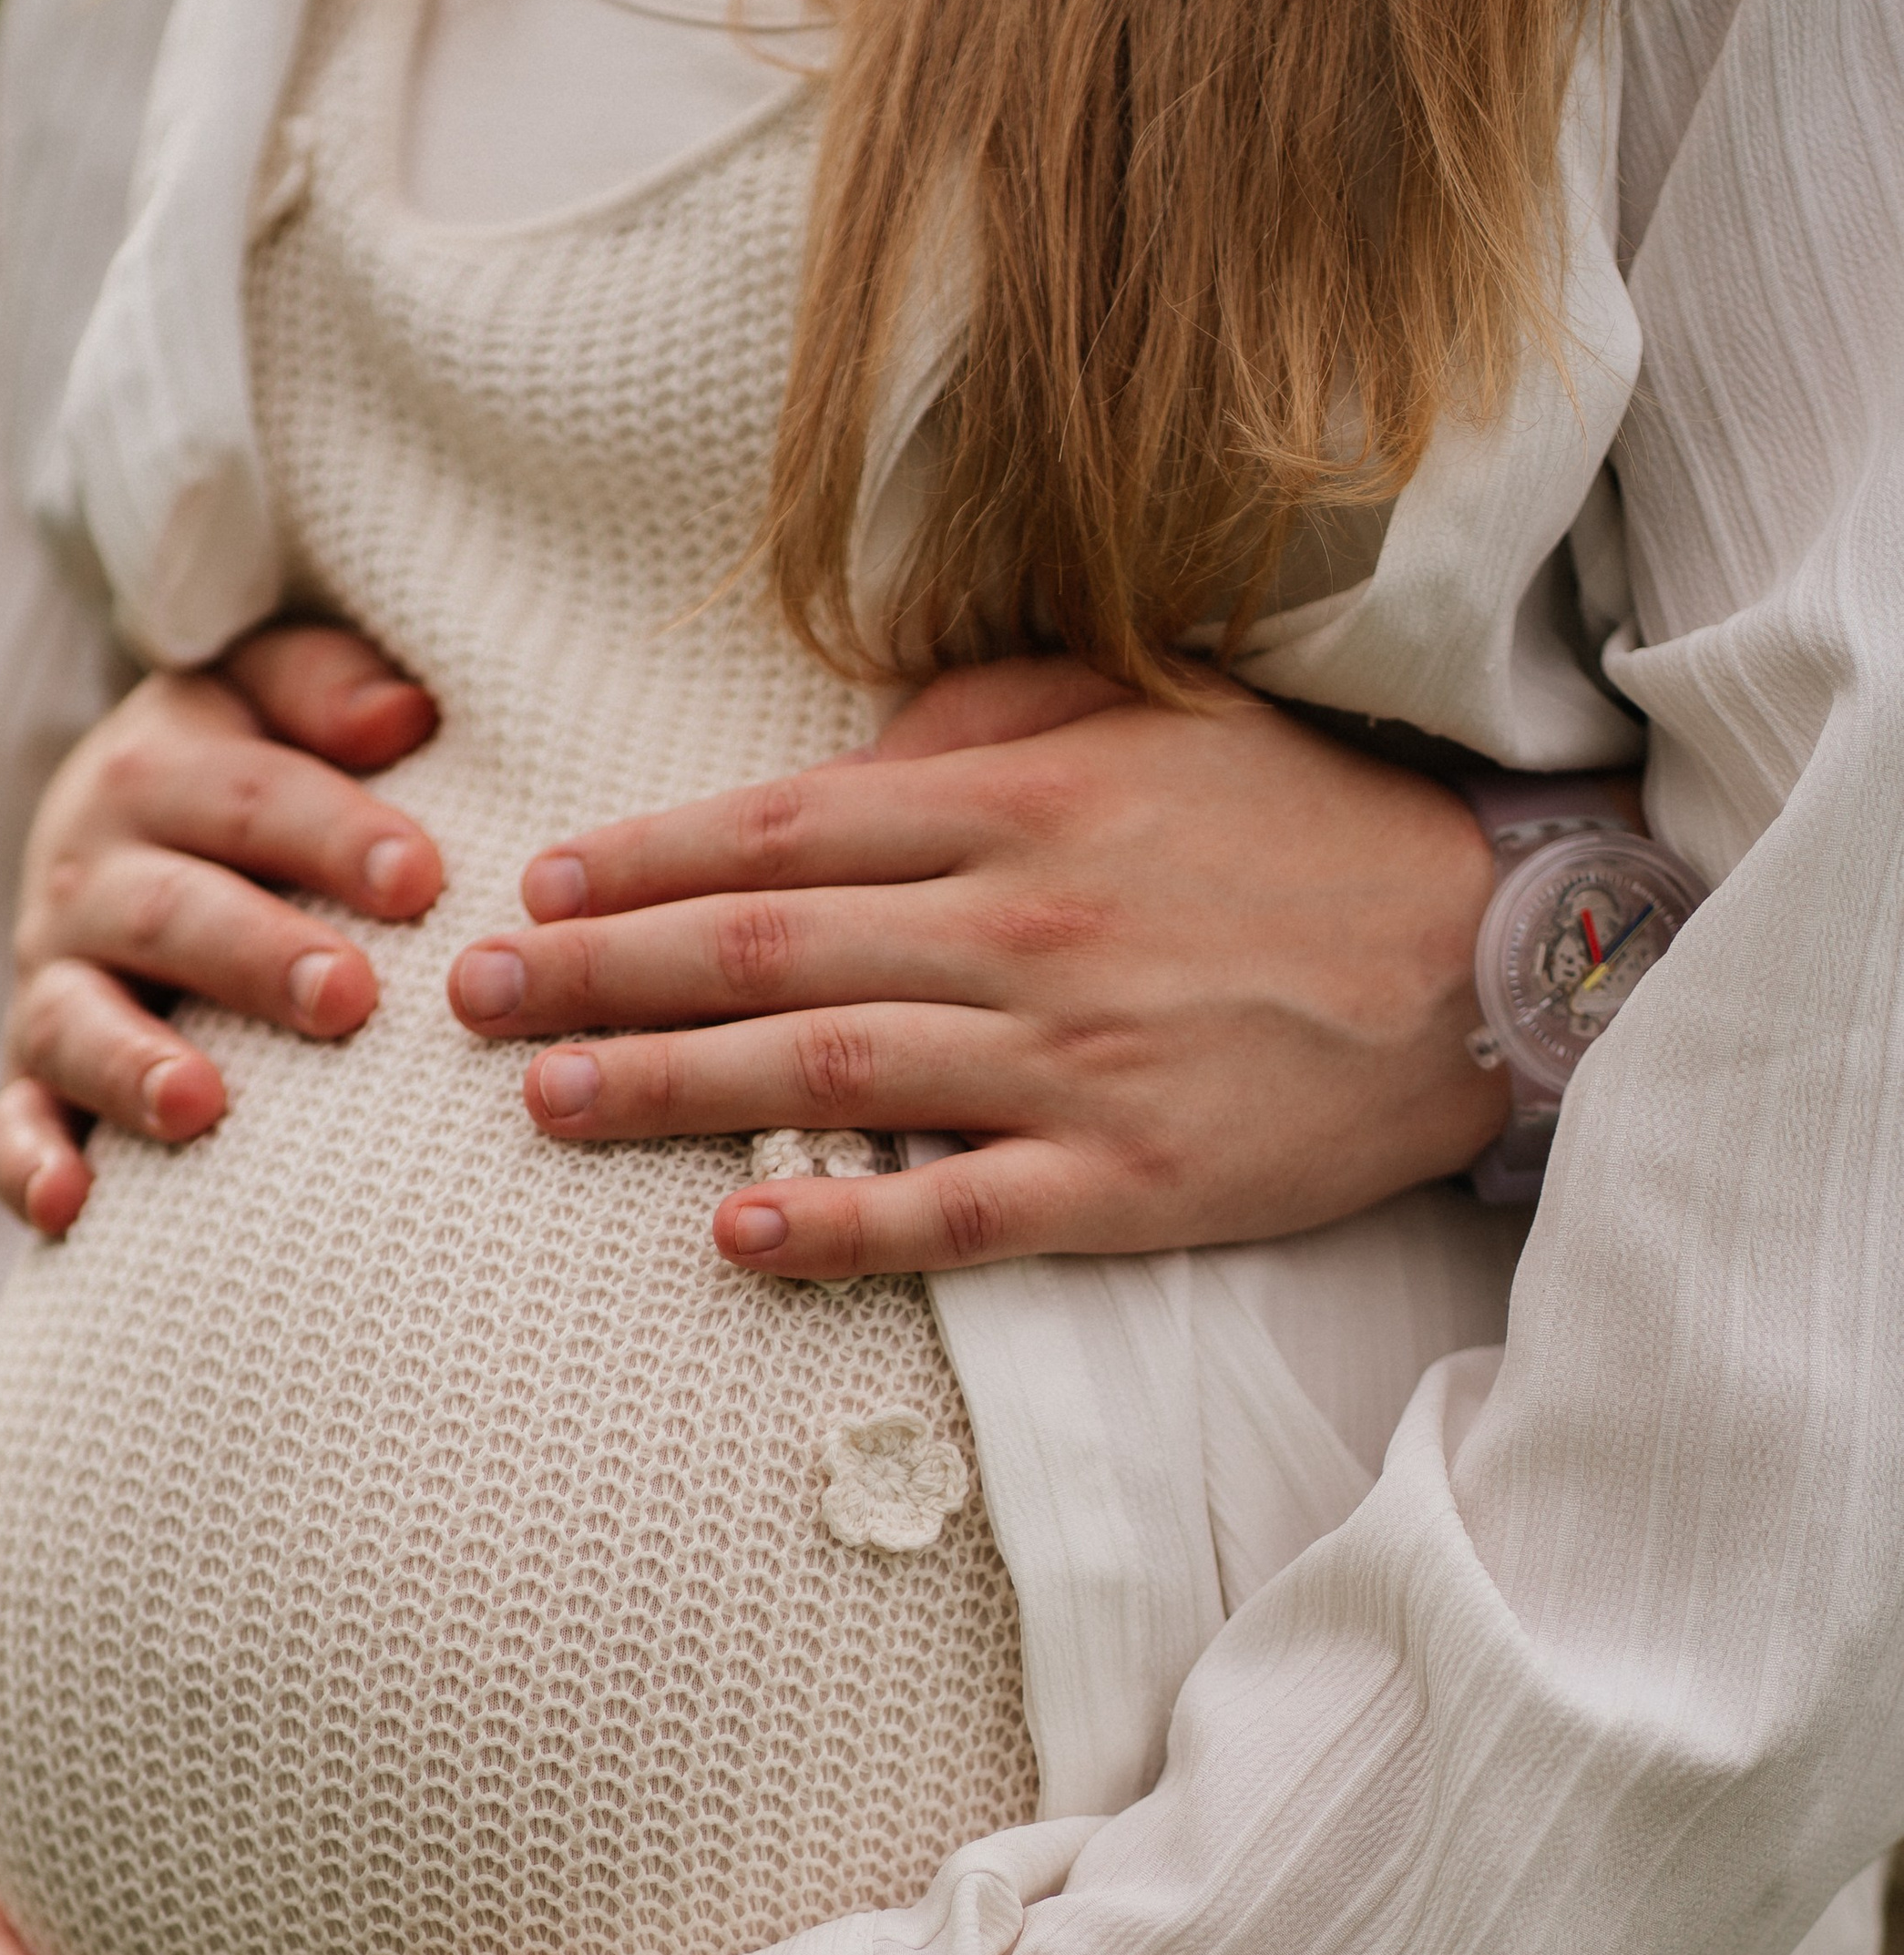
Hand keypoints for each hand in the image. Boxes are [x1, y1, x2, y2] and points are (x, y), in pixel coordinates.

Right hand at [0, 623, 443, 1235]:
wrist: (123, 838)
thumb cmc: (245, 773)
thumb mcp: (272, 700)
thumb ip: (327, 689)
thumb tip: (406, 714)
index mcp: (159, 769)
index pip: (245, 795)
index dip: (330, 831)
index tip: (421, 879)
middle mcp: (89, 874)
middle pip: (166, 910)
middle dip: (254, 953)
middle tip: (350, 998)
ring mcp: (53, 979)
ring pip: (75, 1018)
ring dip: (133, 1064)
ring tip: (203, 1106)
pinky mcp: (32, 1074)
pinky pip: (13, 1123)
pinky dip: (31, 1164)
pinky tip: (74, 1207)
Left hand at [445, 658, 1507, 1275]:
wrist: (1482, 958)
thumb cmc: (1301, 827)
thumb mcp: (1149, 719)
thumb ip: (985, 728)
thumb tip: (846, 759)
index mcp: (1018, 805)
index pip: (780, 832)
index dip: (639, 862)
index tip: (531, 890)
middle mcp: (1021, 924)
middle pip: (762, 952)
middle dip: (598, 978)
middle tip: (472, 1006)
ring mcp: (1069, 1058)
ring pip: (825, 1071)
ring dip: (667, 1089)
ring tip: (543, 1108)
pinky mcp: (1123, 1178)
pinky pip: (952, 1208)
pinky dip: (838, 1222)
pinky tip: (732, 1234)